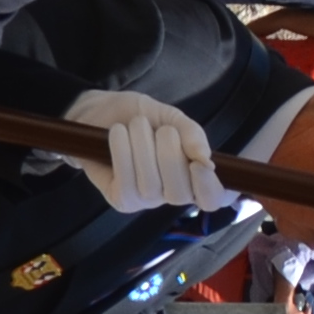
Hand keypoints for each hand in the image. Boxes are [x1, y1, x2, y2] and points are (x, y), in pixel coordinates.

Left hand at [54, 90, 221, 212]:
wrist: (99, 113)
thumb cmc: (138, 116)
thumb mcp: (170, 117)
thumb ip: (192, 135)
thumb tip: (207, 161)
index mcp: (193, 175)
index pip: (214, 198)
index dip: (213, 189)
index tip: (200, 166)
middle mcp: (173, 193)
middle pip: (182, 193)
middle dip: (170, 155)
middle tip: (162, 131)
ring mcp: (147, 200)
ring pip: (152, 186)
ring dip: (143, 147)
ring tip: (136, 125)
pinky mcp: (122, 200)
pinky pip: (127, 185)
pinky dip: (122, 153)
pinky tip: (118, 134)